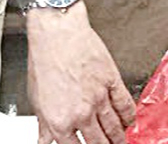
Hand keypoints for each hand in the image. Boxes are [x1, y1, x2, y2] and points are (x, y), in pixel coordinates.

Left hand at [27, 2, 134, 143]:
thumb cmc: (44, 62)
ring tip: (121, 142)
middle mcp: (81, 113)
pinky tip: (130, 121)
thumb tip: (45, 141)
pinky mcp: (112, 80)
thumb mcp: (37, 100)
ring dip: (119, 138)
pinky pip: (124, 104)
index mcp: (59, 122)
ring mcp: (99, 98)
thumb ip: (45, 125)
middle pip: (99, 142)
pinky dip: (129, 116)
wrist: (57, 34)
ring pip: (115, 127)